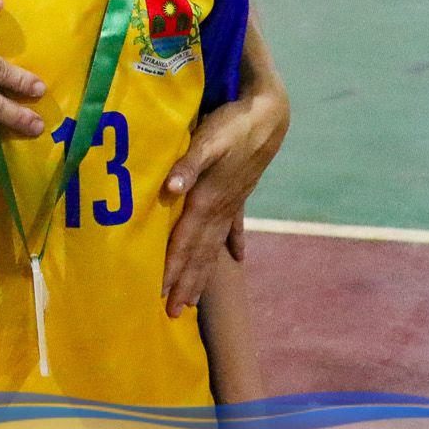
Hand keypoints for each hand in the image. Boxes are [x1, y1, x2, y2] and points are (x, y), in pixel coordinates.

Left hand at [160, 84, 289, 316]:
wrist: (268, 115)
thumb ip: (187, 165)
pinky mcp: (240, 192)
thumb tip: (170, 189)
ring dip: (204, 272)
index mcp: (207, 200)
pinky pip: (234, 226)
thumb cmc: (232, 125)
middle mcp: (220, 208)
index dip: (173, 268)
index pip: (185, 241)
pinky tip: (237, 258)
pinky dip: (233, 242)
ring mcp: (233, 203)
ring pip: (215, 246)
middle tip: (174, 313)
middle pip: (200, 253)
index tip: (160, 295)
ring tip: (195, 299)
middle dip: (187, 283)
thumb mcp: (207, 140)